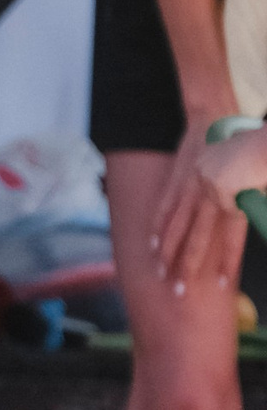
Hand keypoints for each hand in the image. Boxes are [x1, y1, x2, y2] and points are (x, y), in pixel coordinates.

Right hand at [155, 117, 251, 293]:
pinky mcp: (175, 182)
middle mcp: (207, 197)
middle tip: (180, 292)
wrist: (214, 116)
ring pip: (176, 228)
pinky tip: (153, 246)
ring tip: (161, 274)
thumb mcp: (257, 171)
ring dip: (167, 253)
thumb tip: (257, 213)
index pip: (230, 237)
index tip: (219, 284)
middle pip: (197, 239)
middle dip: (188, 267)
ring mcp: (188, 190)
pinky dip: (158, 229)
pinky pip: (164, 210)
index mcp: (232, 195)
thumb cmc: (241, 144)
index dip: (226, 261)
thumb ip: (254, 197)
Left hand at [197, 126, 266, 215]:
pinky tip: (242, 211)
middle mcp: (201, 165)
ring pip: (216, 200)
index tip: (229, 194)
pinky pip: (226, 205)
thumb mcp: (236, 146)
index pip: (204, 179)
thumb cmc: (258, 144)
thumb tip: (230, 170)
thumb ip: (228, 158)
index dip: (216, 188)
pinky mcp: (221, 186)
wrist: (266, 145)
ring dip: (228, 204)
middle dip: (221, 197)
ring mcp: (210, 176)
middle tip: (235, 202)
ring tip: (240, 205)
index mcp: (204, 155)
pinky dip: (234, 210)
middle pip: (208, 190)